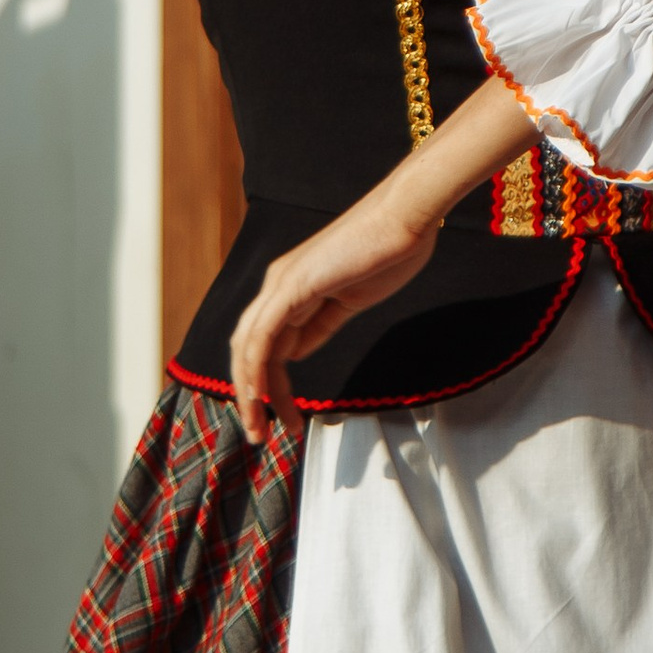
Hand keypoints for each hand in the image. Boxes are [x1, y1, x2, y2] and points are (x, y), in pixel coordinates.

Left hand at [224, 77, 534, 440]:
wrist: (405, 219)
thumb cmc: (389, 252)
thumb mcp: (349, 299)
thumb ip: (320, 323)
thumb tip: (295, 350)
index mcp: (292, 287)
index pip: (266, 344)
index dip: (267, 384)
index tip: (283, 418)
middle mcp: (277, 285)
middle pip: (248, 348)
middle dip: (249, 395)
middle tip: (259, 433)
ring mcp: (282, 283)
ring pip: (249, 346)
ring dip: (249, 391)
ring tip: (259, 426)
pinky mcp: (293, 285)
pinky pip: (264, 334)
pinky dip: (257, 368)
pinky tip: (260, 395)